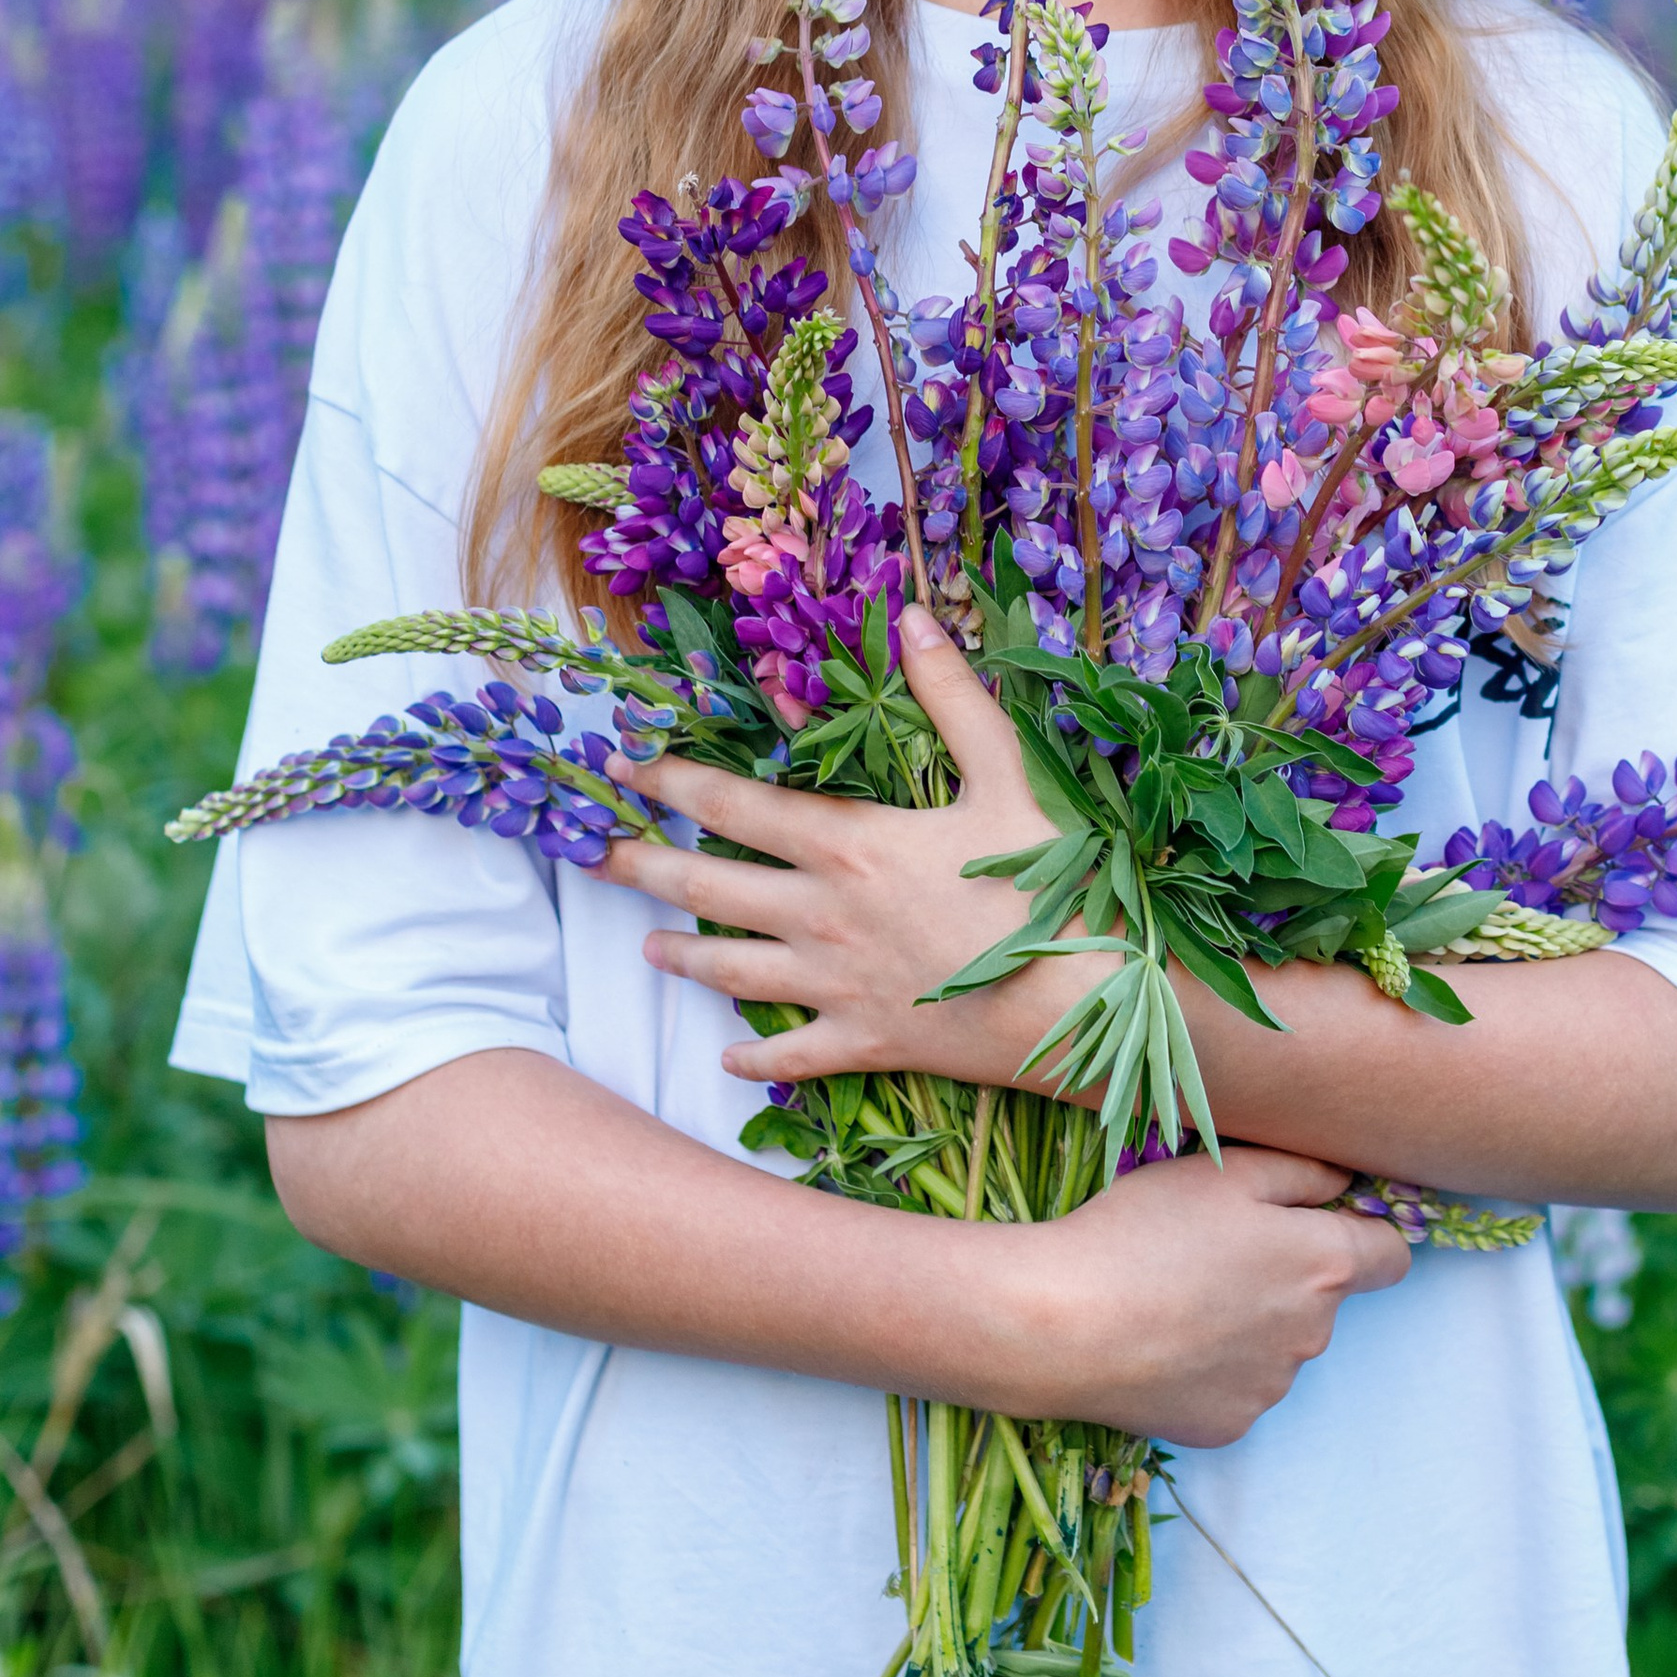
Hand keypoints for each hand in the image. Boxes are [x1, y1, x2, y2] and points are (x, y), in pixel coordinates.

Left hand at [596, 604, 1077, 1089]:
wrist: (1083, 1004)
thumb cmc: (1050, 884)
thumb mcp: (1007, 774)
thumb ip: (953, 696)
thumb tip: (913, 618)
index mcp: (848, 842)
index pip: (733, 804)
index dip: (670, 779)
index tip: (622, 765)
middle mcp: (822, 915)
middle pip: (708, 887)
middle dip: (644, 866)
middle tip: (594, 856)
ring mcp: (836, 986)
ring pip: (732, 972)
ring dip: (683, 958)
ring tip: (648, 949)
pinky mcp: (864, 1042)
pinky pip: (791, 1056)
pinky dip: (755, 1057)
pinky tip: (730, 1058)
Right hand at [995, 1142, 1411, 1446]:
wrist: (1065, 1325)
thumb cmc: (1146, 1231)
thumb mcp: (1226, 1171)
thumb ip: (1303, 1171)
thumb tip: (1349, 1182)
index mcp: (1322, 1265)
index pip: (1391, 1256)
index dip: (1364, 1233)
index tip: (1319, 1221)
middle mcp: (1313, 1334)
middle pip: (1324, 1299)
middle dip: (1287, 1274)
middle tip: (1214, 1248)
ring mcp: (1270, 1388)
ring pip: (1278, 1345)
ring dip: (1250, 1323)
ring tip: (1177, 1295)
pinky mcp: (1227, 1425)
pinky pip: (1237, 1388)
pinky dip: (1213, 1367)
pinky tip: (1163, 1343)